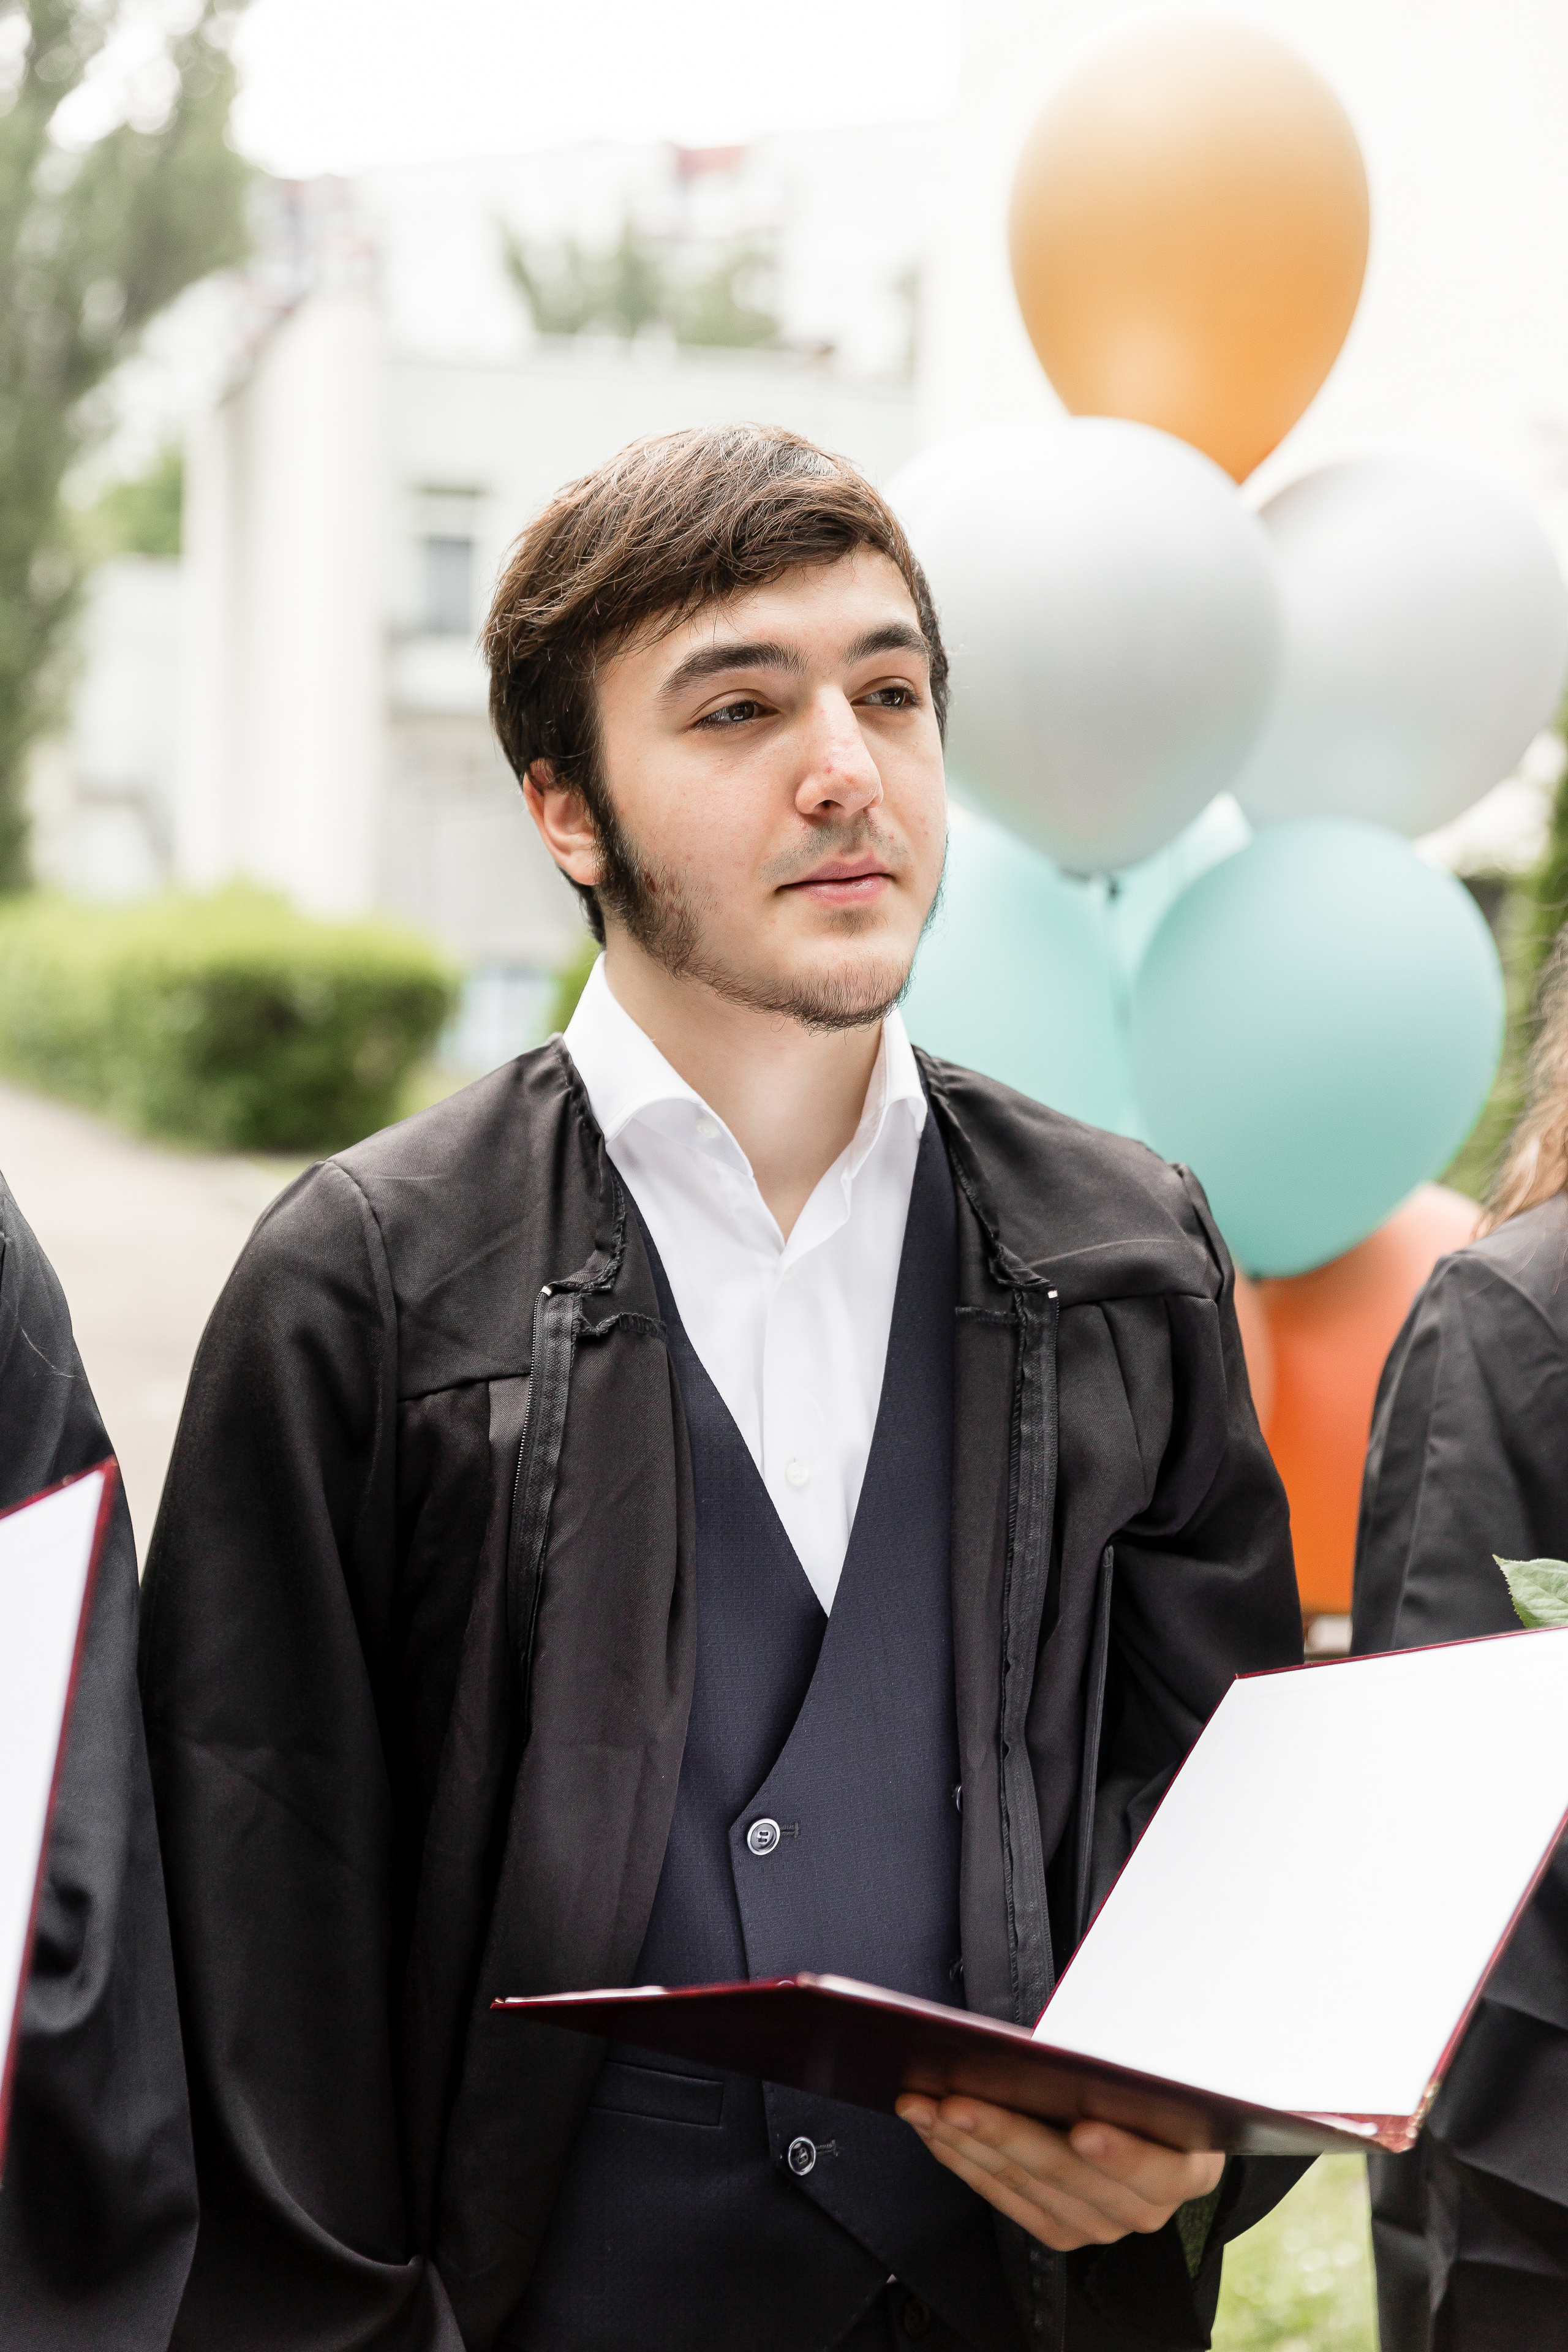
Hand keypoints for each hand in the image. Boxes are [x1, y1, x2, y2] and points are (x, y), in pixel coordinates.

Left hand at [896, 2094, 1223, 2251]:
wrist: (1156, 2121)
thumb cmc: (1147, 2079)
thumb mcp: (1150, 2063)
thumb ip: (1125, 2062)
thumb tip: (1064, 2046)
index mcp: (1188, 2167)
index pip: (1157, 2169)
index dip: (1120, 2153)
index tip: (1084, 2129)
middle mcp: (1145, 2208)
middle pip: (1069, 2174)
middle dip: (1006, 2134)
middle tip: (958, 2102)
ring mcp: (1099, 2224)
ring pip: (1025, 2185)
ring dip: (966, 2142)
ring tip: (924, 2105)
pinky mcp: (1059, 2229)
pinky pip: (1003, 2197)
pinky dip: (962, 2160)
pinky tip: (932, 2127)